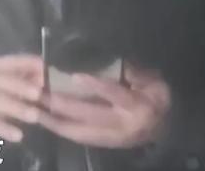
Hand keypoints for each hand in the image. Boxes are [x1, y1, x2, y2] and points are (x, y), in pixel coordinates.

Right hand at [0, 54, 44, 142]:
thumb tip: (42, 76)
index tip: (42, 67)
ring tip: (34, 117)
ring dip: (15, 108)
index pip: (6, 62)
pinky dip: (2, 127)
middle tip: (38, 94)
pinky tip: (17, 135)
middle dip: (19, 86)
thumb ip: (21, 81)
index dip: (23, 63)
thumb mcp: (1, 88)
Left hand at [39, 64, 171, 147]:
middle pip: (90, 114)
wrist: (169, 126)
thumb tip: (108, 59)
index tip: (74, 76)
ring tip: (35, 109)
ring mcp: (114, 138)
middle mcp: (125, 125)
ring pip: (81, 131)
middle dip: (63, 104)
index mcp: (139, 106)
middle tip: (41, 93)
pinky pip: (81, 138)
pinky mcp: (106, 145)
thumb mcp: (152, 80)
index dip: (95, 85)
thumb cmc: (158, 96)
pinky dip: (63, 130)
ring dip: (56, 121)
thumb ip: (132, 71)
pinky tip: (46, 121)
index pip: (115, 94)